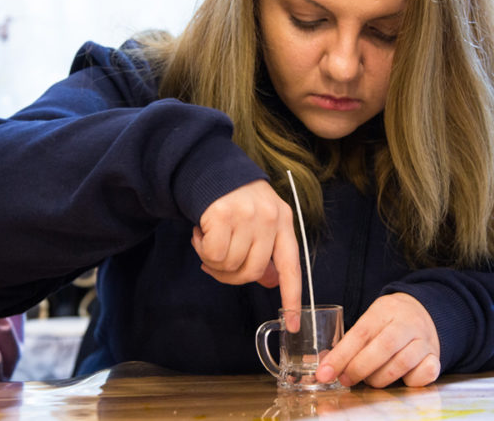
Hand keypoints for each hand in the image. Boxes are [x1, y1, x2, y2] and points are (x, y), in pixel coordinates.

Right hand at [191, 180, 301, 323]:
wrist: (209, 168)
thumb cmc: (235, 201)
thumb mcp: (259, 221)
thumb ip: (265, 251)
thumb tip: (271, 283)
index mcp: (284, 221)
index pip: (292, 266)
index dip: (292, 297)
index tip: (293, 323)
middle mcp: (270, 218)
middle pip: (252, 272)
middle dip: (231, 275)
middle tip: (216, 263)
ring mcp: (248, 216)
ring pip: (230, 265)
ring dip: (213, 261)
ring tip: (208, 240)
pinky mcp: (223, 215)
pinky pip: (212, 255)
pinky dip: (202, 250)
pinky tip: (200, 233)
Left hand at [315, 292, 439, 387]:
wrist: (424, 312)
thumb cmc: (388, 322)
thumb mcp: (369, 322)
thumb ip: (349, 343)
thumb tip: (324, 366)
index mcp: (384, 310)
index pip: (360, 333)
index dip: (340, 356)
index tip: (324, 373)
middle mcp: (406, 323)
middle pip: (383, 347)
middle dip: (359, 368)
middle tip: (346, 380)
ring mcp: (424, 340)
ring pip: (402, 363)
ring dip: (380, 378)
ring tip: (369, 381)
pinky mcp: (435, 356)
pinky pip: (425, 373)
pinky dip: (409, 381)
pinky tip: (399, 379)